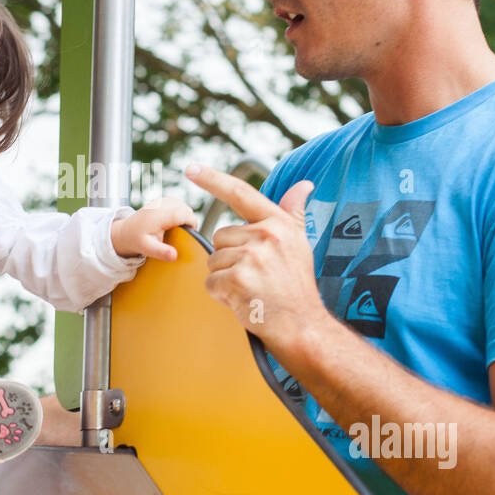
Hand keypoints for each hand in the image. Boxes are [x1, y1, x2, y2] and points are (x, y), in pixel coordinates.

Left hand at [110, 196, 197, 260]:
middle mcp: (160, 204)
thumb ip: (161, 252)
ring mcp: (161, 200)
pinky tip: (173, 223)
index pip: (183, 214)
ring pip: (183, 205)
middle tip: (182, 234)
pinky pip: (178, 205)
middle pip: (186, 209)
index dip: (192, 223)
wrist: (126, 231)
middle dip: (189, 221)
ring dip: (185, 216)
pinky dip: (180, 213)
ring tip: (177, 229)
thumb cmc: (135, 239)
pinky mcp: (162, 200)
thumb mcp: (146, 248)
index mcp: (158, 215)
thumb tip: (174, 256)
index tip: (191, 233)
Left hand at [184, 163, 328, 347]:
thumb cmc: (296, 286)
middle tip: (255, 276)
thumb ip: (293, 213)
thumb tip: (303, 185)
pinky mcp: (238, 279)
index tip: (190, 168)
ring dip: (225, 278)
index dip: (213, 179)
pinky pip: (211, 282)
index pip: (241, 194)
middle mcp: (266, 235)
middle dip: (229, 258)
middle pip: (220, 237)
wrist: (302, 325)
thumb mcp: (300, 244)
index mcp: (278, 224)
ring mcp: (252, 257)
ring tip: (251, 289)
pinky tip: (243, 300)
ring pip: (214, 261)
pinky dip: (221, 294)